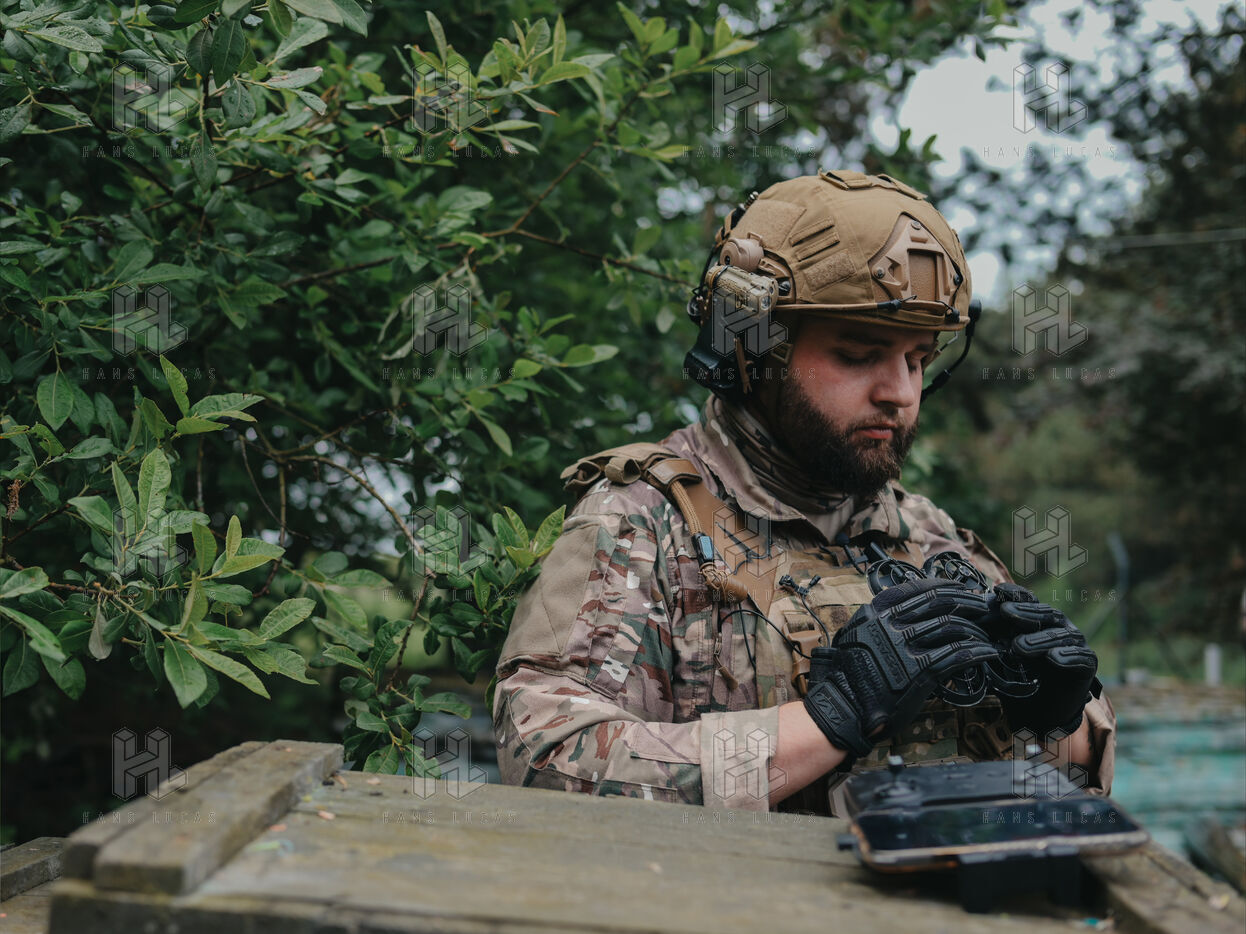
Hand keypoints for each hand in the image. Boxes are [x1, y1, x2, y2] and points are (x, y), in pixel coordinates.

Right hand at [802, 578, 997, 761]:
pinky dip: (977, 652)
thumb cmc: (851, 673)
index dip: (944, 585)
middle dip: (967, 602)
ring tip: (985, 635)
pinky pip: (957, 655)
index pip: (917, 589)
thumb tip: (907, 616)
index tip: (960, 587)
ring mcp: (906, 647)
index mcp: (876, 613)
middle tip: (981, 606)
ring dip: (975, 630)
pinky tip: (986, 652)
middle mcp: (891, 625)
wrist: (844, 705)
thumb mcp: (857, 634)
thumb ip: (879, 621)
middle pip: (940, 603)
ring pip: (952, 627)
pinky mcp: (920, 672)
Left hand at [988, 583, 1099, 737]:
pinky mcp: (1088, 665)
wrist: (1037, 712)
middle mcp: (1058, 627)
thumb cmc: (1015, 677)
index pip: (1029, 601)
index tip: (997, 591)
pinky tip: (1053, 658)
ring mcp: (1075, 644)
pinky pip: (1082, 657)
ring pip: (1061, 635)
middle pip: (1045, 614)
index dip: (1015, 594)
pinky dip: (1068, 656)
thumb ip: (989, 638)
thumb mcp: (998, 656)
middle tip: (1006, 612)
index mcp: (1038, 620)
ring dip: (1040, 639)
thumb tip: (967, 621)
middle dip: (1025, 612)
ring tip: (1019, 646)